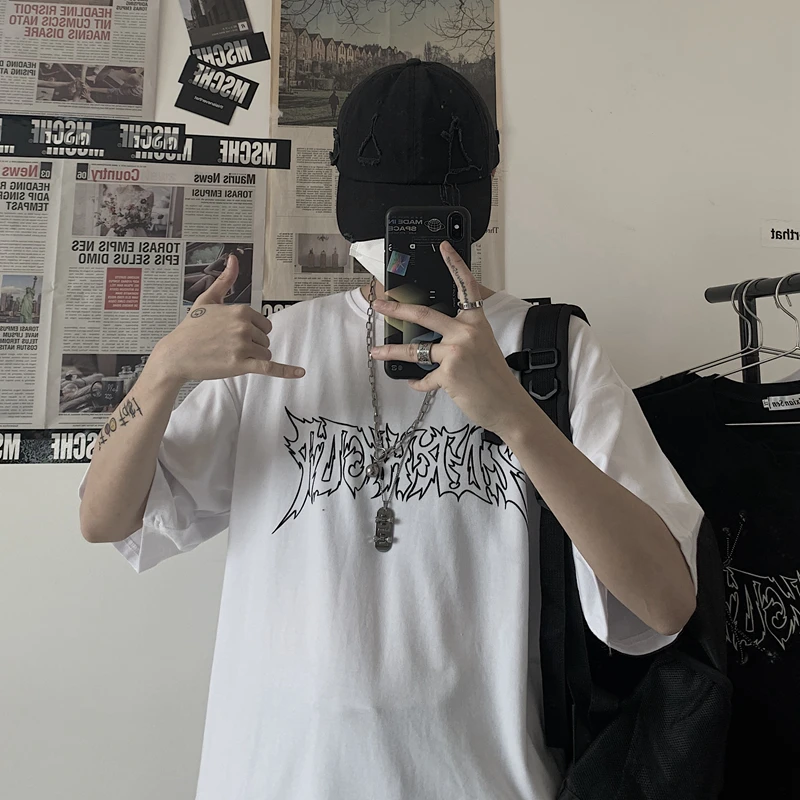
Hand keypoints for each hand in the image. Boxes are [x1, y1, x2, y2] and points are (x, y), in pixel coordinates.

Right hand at [150, 254, 304, 383]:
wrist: (175, 354)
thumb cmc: (191, 328)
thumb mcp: (208, 299)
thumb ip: (225, 280)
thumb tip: (233, 259)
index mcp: (241, 310)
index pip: (264, 325)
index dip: (252, 332)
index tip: (232, 335)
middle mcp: (244, 326)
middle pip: (265, 339)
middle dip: (252, 345)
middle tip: (227, 346)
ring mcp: (242, 346)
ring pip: (265, 354)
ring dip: (252, 358)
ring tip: (228, 356)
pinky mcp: (240, 364)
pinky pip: (269, 367)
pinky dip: (286, 371)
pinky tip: (300, 372)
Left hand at [370, 241, 528, 433]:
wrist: (507, 406)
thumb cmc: (494, 379)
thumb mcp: (483, 347)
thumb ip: (461, 335)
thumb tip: (430, 334)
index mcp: (477, 322)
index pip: (466, 287)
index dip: (455, 264)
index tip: (443, 247)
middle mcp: (466, 332)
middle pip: (424, 315)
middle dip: (396, 309)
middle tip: (379, 304)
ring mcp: (457, 352)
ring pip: (414, 349)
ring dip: (391, 351)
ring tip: (376, 351)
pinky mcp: (448, 373)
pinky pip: (423, 377)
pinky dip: (418, 382)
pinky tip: (415, 383)